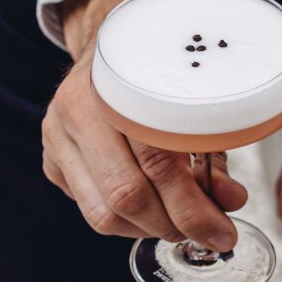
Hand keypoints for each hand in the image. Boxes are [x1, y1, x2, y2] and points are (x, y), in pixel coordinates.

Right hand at [42, 0, 247, 249]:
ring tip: (178, 222)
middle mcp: (77, 111)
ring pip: (104, 215)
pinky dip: (128, 223)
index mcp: (117, 86)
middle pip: (126, 196)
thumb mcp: (192, 108)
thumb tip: (230, 201)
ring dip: (150, 230)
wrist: (110, 48)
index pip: (156, 162)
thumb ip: (211, 158)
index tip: (223, 232)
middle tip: (206, 233)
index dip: (194, 209)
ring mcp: (57, 139)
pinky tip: (149, 211)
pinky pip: (91, 211)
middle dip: (174, 226)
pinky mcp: (52, 163)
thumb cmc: (157, 80)